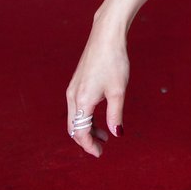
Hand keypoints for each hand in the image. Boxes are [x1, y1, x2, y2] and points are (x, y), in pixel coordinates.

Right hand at [65, 20, 129, 157]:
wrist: (106, 36)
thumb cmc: (114, 61)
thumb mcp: (118, 91)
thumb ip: (115, 114)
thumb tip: (117, 134)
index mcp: (82, 100)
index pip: (80, 132)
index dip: (89, 145)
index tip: (100, 154)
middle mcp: (73, 96)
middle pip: (74, 127)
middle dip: (86, 140)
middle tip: (101, 148)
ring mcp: (73, 88)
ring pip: (75, 117)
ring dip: (87, 128)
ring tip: (105, 134)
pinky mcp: (77, 82)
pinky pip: (77, 107)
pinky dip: (86, 116)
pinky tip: (101, 115)